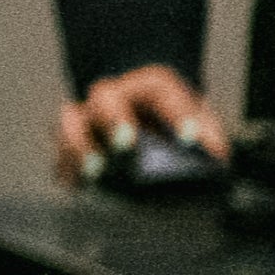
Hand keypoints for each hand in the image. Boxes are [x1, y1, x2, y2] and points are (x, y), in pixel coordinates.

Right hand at [54, 65, 219, 185]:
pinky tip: (78, 187)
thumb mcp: (202, 130)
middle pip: (105, 98)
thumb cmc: (177, 130)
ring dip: (79, 145)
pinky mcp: (73, 149)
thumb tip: (214, 156)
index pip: (163, 91)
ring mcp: (88, 122)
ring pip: (71, 121)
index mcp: (151, 88)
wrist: (153, 133)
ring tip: (94, 170)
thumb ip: (210, 139)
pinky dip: (67, 169)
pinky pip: (60, 154)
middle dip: (114, 120)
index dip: (177, 113)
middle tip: (126, 144)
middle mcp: (114, 99)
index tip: (190, 139)